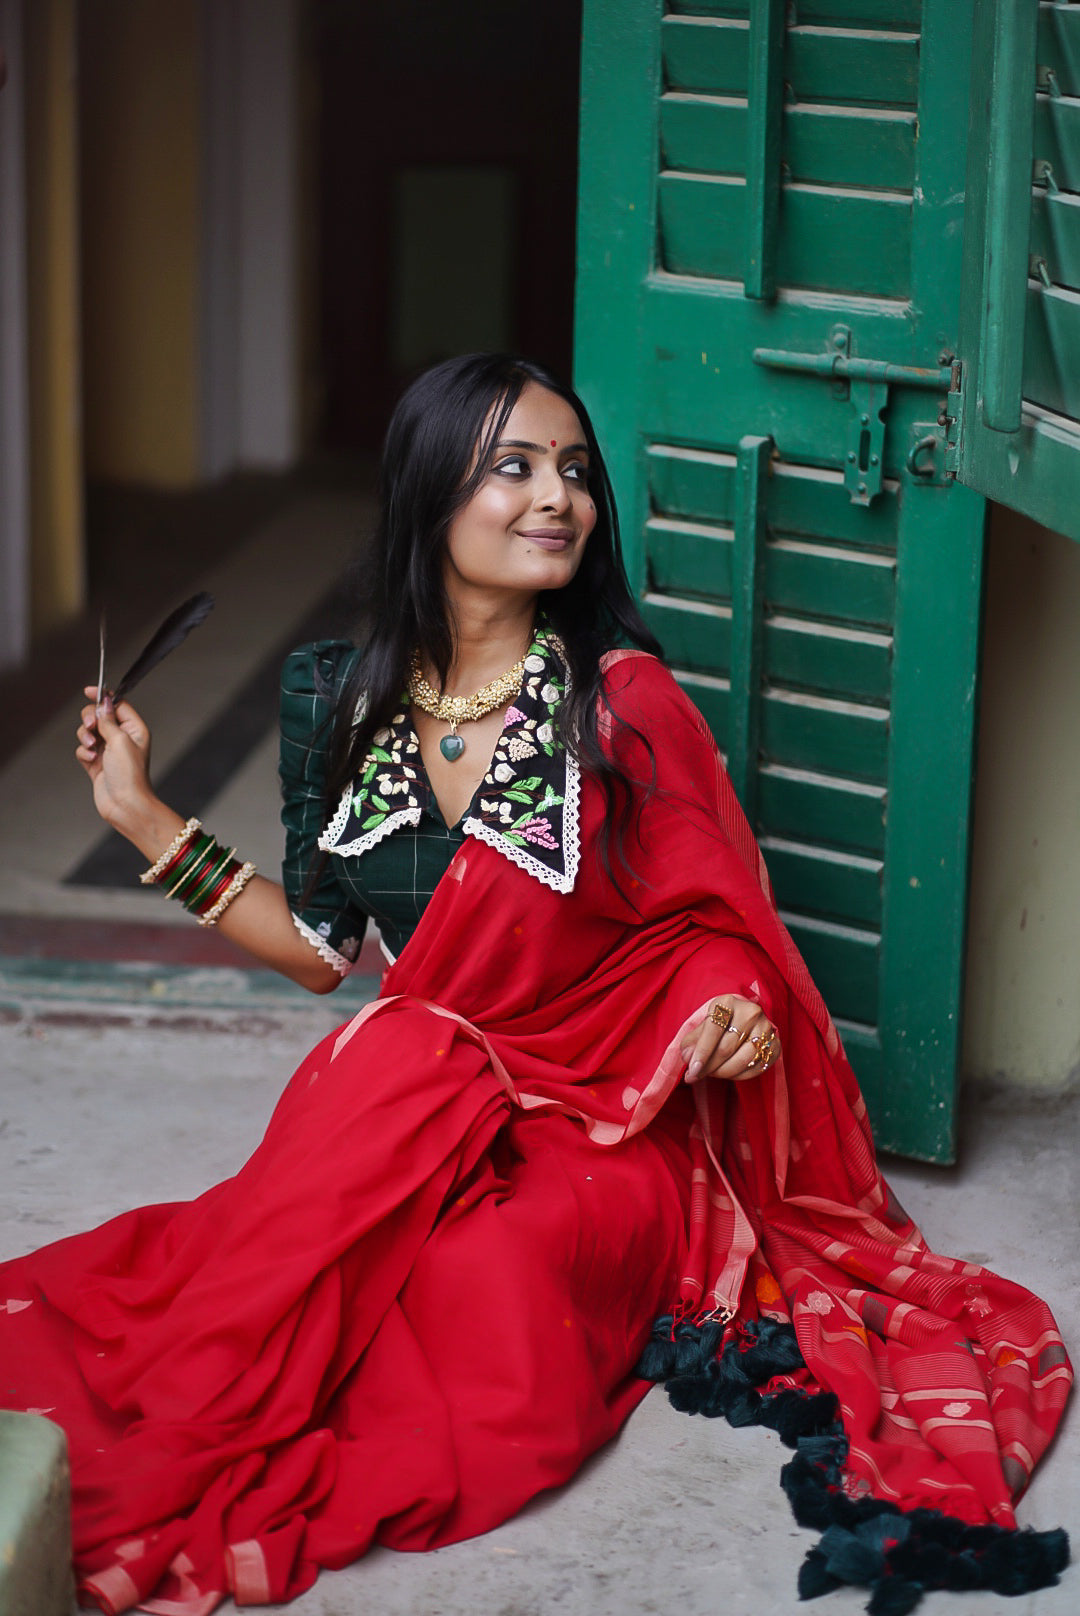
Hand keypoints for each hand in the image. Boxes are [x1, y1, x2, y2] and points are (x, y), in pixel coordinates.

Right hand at [75, 686, 155, 832]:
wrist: (124, 804)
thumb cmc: (130, 774)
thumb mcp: (120, 740)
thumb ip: (108, 719)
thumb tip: (103, 702)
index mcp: (134, 729)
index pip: (117, 705)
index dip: (102, 696)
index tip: (88, 691)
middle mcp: (122, 738)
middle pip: (98, 716)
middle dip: (90, 719)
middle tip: (91, 726)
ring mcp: (108, 751)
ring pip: (88, 732)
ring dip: (86, 737)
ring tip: (92, 748)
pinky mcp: (96, 763)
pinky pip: (83, 749)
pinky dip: (84, 753)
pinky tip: (91, 761)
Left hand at [681, 995, 780, 1083]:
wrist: (745, 1019)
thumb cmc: (720, 1022)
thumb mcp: (703, 1024)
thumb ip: (692, 1041)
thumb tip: (686, 1057)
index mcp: (729, 1002)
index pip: (713, 1029)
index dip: (701, 1052)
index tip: (692, 1070)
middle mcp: (751, 1012)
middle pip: (726, 1048)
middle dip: (708, 1067)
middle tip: (695, 1076)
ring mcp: (766, 1028)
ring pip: (742, 1060)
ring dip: (723, 1073)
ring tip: (711, 1074)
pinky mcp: (775, 1045)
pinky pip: (756, 1068)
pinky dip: (739, 1076)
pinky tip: (728, 1073)